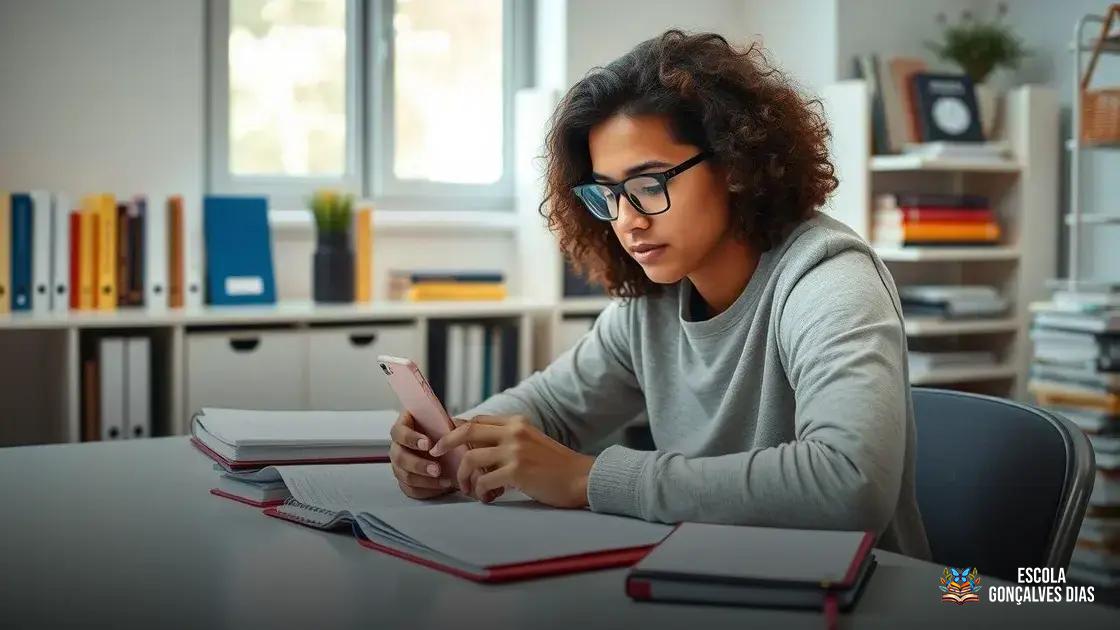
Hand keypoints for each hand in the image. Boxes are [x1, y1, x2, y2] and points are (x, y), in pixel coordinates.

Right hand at [388, 411, 456, 499]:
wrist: (449, 450)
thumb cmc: (444, 434)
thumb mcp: (447, 425)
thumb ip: (447, 426)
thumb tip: (452, 432)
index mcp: (404, 428)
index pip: (399, 432)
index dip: (410, 438)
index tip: (428, 444)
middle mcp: (398, 447)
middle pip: (399, 457)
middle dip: (418, 465)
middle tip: (436, 469)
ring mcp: (399, 466)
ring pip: (404, 476)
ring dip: (424, 480)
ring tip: (444, 481)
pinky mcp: (405, 481)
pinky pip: (410, 489)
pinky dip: (426, 490)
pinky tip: (441, 486)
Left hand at [430, 414, 594, 508]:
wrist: (581, 479)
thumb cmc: (556, 467)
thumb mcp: (531, 443)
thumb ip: (508, 441)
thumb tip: (477, 450)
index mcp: (517, 423)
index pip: (477, 420)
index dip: (455, 430)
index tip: (443, 442)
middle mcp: (514, 432)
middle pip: (468, 431)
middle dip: (446, 443)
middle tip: (436, 456)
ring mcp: (515, 450)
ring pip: (471, 459)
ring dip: (464, 477)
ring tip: (469, 490)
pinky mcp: (517, 471)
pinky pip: (484, 481)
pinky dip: (480, 492)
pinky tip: (488, 498)